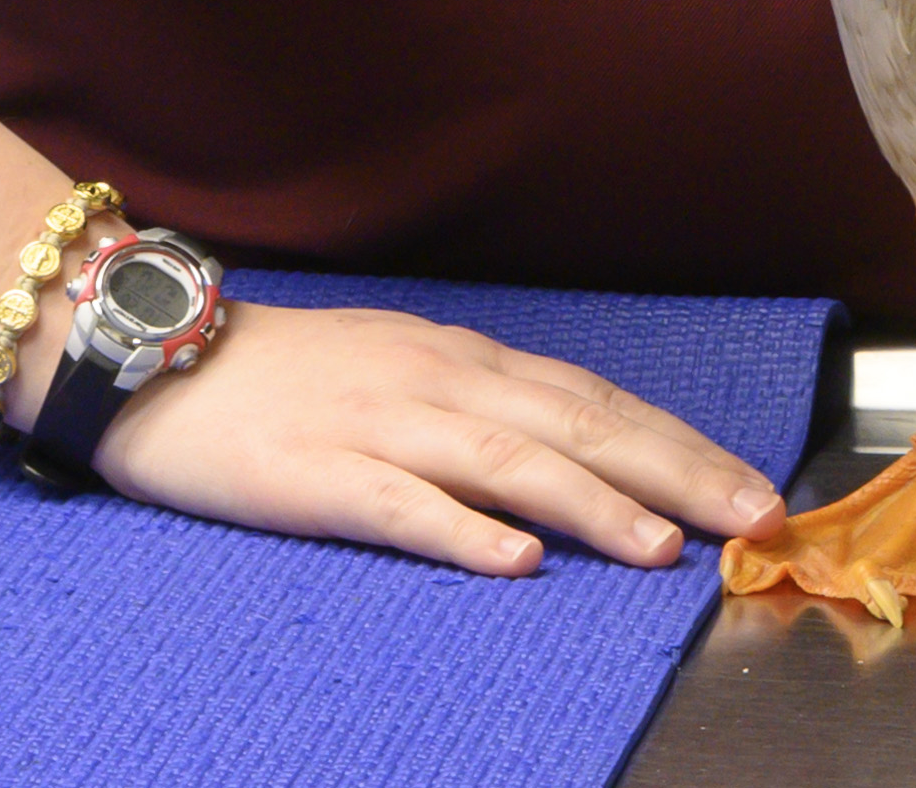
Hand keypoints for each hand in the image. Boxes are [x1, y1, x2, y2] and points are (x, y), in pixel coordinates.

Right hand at [98, 294, 784, 574]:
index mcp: (466, 363)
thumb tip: (581, 457)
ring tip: (662, 550)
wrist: (159, 353)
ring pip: (507, 463)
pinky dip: (462, 532)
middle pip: (578, 427)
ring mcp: (379, 424)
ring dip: (593, 505)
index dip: (683, 447)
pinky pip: (399, 504)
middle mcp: (440, 383)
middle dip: (676, 475)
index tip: (756, 489)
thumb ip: (485, 411)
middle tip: (755, 519)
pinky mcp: (316, 473)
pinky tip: (514, 561)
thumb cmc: (286, 375)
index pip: (598, 403)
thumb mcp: (404, 372)